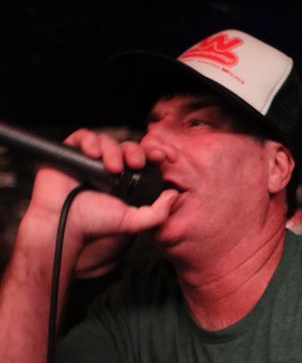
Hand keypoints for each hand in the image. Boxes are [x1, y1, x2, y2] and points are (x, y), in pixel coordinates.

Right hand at [26, 128, 178, 273]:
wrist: (66, 226)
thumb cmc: (95, 225)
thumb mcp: (133, 221)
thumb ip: (158, 213)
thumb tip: (174, 195)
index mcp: (125, 180)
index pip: (143, 159)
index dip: (155, 153)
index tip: (166, 157)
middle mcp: (109, 167)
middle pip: (127, 147)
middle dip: (136, 151)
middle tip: (136, 164)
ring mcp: (89, 159)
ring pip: (107, 140)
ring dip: (113, 150)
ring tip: (112, 167)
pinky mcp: (70, 153)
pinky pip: (83, 136)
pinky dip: (90, 141)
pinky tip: (93, 154)